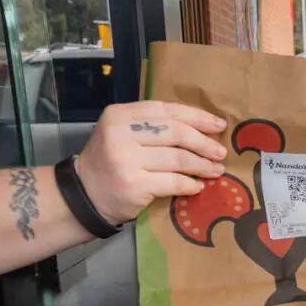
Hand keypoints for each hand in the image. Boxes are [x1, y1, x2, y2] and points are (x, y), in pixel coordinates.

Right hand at [76, 101, 227, 224]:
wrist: (85, 195)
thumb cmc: (112, 161)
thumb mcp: (124, 133)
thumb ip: (154, 126)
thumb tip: (203, 128)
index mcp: (120, 115)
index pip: (166, 110)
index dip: (197, 117)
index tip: (218, 125)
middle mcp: (121, 134)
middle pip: (176, 133)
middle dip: (204, 143)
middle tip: (220, 152)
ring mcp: (126, 160)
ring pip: (178, 158)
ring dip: (202, 165)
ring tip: (216, 170)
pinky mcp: (134, 184)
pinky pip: (173, 182)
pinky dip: (190, 184)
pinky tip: (198, 186)